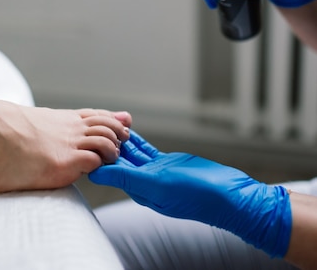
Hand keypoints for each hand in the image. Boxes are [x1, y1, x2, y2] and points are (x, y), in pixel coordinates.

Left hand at [89, 130, 291, 257]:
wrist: (228, 195)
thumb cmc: (195, 194)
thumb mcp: (156, 184)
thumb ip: (125, 178)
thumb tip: (94, 174)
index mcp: (137, 190)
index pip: (110, 172)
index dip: (98, 155)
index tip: (88, 137)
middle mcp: (143, 182)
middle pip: (118, 161)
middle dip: (106, 144)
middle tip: (95, 124)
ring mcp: (156, 172)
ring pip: (131, 153)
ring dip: (120, 139)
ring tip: (107, 122)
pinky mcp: (167, 163)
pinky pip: (146, 150)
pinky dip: (137, 140)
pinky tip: (128, 129)